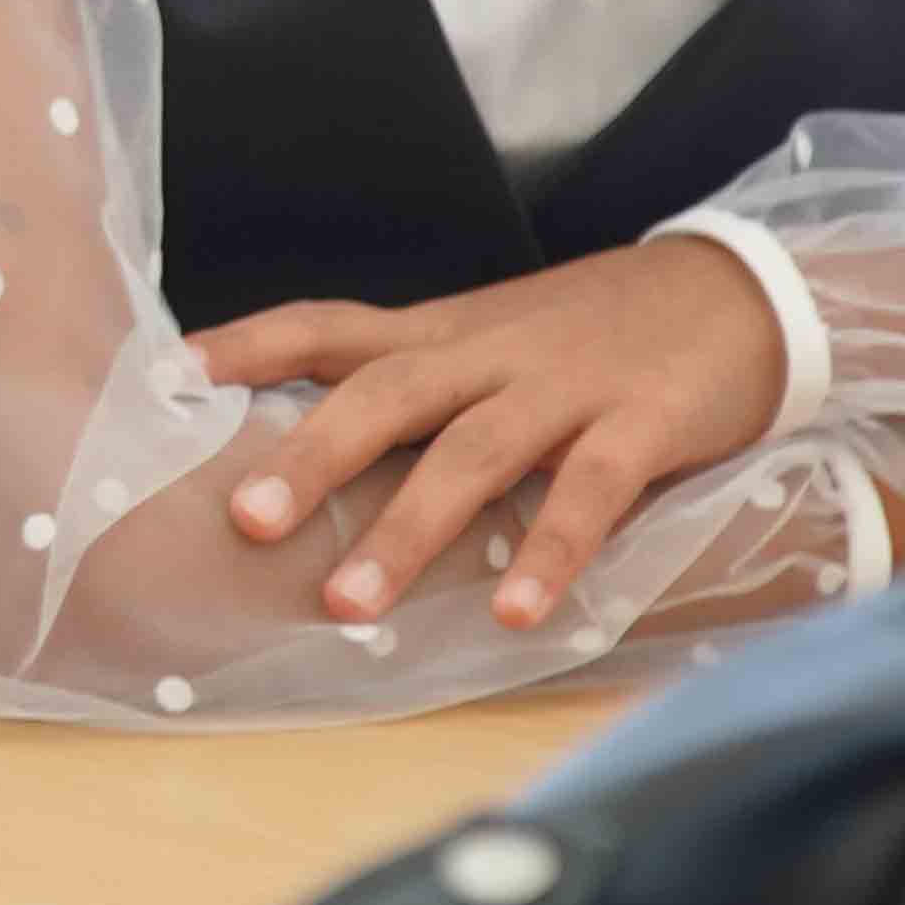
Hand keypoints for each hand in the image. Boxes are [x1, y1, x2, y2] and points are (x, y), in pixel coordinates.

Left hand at [194, 242, 789, 635]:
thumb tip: (310, 451)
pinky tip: (517, 613)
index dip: (247, 346)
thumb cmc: (594, 333)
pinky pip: (591, 492)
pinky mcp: (644, 423)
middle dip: (311, 455)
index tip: (166, 377)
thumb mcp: (492, 341)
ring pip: (474, 452)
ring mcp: (566, 387)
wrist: (737, 291)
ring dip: (411, 529)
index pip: (328, 326)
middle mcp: (491, 353)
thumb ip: (415, 386)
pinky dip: (550, 551)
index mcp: (445, 333)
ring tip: (352, 604)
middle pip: (386, 393)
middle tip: (245, 521)